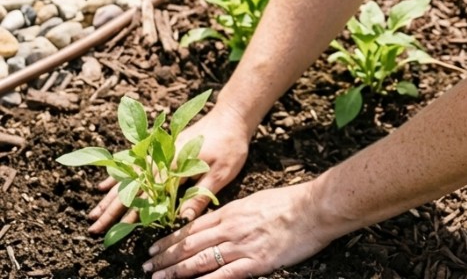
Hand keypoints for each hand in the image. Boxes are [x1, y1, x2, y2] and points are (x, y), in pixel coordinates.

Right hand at [88, 101, 252, 235]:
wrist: (232, 115)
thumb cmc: (230, 144)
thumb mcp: (221, 173)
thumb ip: (199, 196)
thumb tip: (181, 222)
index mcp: (174, 165)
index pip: (147, 195)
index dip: (129, 214)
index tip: (112, 231)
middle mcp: (162, 158)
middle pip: (131, 186)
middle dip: (111, 209)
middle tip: (93, 228)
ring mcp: (159, 152)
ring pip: (129, 177)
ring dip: (110, 195)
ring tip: (93, 213)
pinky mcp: (162, 149)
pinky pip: (135, 163)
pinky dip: (119, 175)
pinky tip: (104, 184)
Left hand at [143, 181, 333, 278]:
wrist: (312, 208)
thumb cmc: (290, 203)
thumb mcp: (257, 201)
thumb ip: (237, 213)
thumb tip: (221, 222)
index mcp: (232, 211)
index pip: (193, 226)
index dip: (172, 237)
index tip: (156, 246)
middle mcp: (230, 228)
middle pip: (191, 243)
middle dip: (166, 256)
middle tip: (146, 265)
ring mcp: (240, 246)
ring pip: (199, 259)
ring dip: (176, 270)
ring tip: (157, 277)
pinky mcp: (253, 263)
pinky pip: (222, 275)